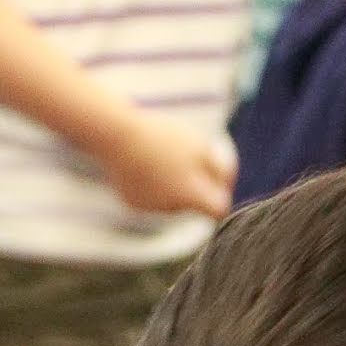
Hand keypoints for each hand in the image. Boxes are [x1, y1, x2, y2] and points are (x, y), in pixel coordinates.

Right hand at [93, 107, 235, 220]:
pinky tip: (146, 163)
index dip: (223, 193)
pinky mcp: (132, 201)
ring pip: (172, 200)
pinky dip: (153, 184)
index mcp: (190, 195)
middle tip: (191, 157)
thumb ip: (220, 168)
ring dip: (174, 184)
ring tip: (165, 156)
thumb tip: (228, 184)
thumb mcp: (201, 145)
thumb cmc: (163, 137)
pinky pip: (151, 196)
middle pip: (194, 204)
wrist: (117, 136)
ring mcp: (149, 206)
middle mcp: (170, 208)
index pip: (218, 209)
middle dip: (196, 186)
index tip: (221, 178)